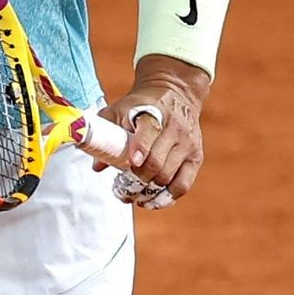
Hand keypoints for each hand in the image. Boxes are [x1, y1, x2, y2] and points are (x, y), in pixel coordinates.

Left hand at [93, 56, 209, 205]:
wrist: (176, 93)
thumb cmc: (141, 105)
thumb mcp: (120, 110)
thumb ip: (106, 135)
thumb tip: (97, 166)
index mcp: (154, 113)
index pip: (149, 132)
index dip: (141, 149)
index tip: (132, 163)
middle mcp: (174, 129)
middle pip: (158, 162)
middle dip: (138, 179)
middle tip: (124, 187)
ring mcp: (187, 144)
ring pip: (168, 176)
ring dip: (149, 191)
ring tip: (135, 196)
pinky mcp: (195, 156)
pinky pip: (183, 184)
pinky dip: (168, 197)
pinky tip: (153, 201)